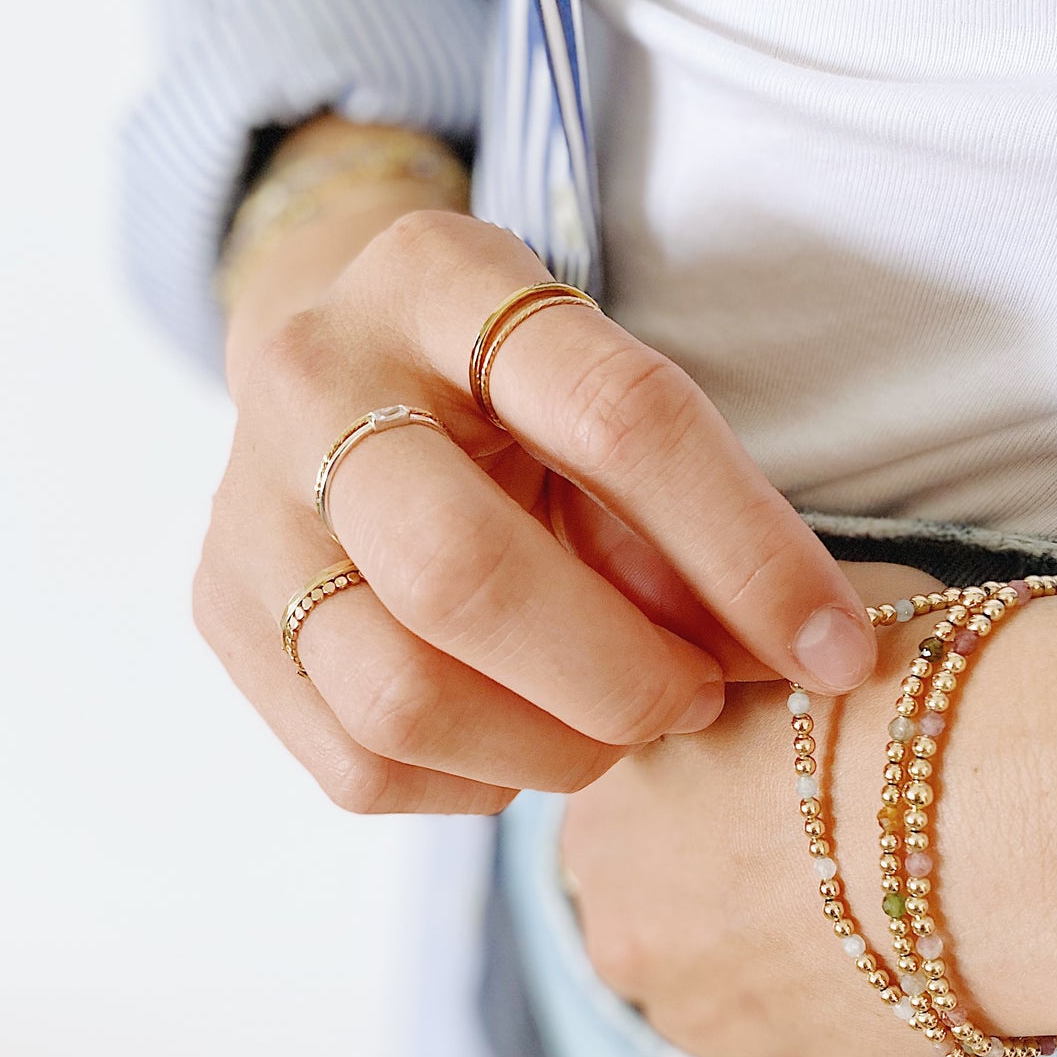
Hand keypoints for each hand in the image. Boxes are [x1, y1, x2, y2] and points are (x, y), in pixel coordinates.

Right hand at [196, 125, 875, 814]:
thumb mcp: (605, 402)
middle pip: (464, 575)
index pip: (620, 417)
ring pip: (400, 692)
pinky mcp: (220, 614)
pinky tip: (523, 735)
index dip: (748, 553)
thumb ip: (691, 519)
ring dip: (553, 748)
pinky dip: (478, 779)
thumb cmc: (513, 396)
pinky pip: (360, 764)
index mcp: (440, 276)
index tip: (836, 649)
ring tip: (616, 727)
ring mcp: (246, 504)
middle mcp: (313, 377)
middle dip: (619, 677)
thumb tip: (801, 663)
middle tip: (691, 700)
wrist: (336, 377)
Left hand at [562, 564, 1056, 1056]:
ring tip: (867, 898)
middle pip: (648, 904)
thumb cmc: (909, 694)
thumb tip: (717, 652)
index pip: (619, 803)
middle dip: (710, 879)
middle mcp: (622, 920)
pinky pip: (786, 1044)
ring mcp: (701, 1014)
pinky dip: (829, 1008)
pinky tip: (897, 951)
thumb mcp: (784, 629)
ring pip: (710, 987)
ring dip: (762, 954)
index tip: (764, 773)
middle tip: (814, 842)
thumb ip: (718, 660)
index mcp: (605, 801)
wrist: (1024, 813)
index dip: (695, 783)